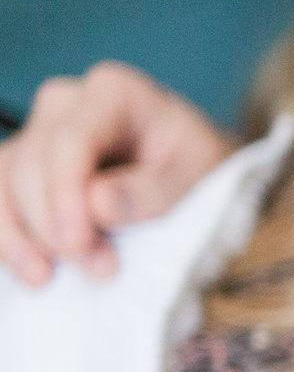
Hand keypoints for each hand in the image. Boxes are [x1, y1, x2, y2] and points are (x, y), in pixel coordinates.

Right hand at [0, 61, 231, 284]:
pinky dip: (6, 237)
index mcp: (115, 92)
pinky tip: (28, 269)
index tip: (77, 244)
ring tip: (47, 279)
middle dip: (54, 224)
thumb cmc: (197, 169)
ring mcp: (38, 131)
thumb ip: (151, 192)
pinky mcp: (22, 163)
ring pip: (4, 181)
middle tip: (99, 271)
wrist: (190, 174)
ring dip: (20, 236)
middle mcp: (66, 102)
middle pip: (32, 163)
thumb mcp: (197, 178)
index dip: (65, 194)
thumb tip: (97, 206)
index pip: (72, 140)